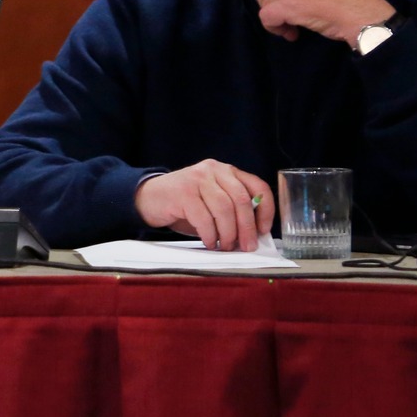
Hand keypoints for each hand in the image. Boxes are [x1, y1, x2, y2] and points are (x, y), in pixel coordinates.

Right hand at [134, 160, 274, 251]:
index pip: (257, 186)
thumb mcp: (213, 201)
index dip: (266, 210)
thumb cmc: (186, 204)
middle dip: (247, 228)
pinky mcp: (183, 192)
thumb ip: (233, 210)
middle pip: (241, 200)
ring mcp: (197, 179)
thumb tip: (253, 235)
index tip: (263, 230)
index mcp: (227, 171)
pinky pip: (203, 218)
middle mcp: (213, 170)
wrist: (150, 197)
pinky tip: (208, 241)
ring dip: (227, 233)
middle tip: (246, 246)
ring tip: (224, 246)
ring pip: (224, 209)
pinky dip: (209, 234)